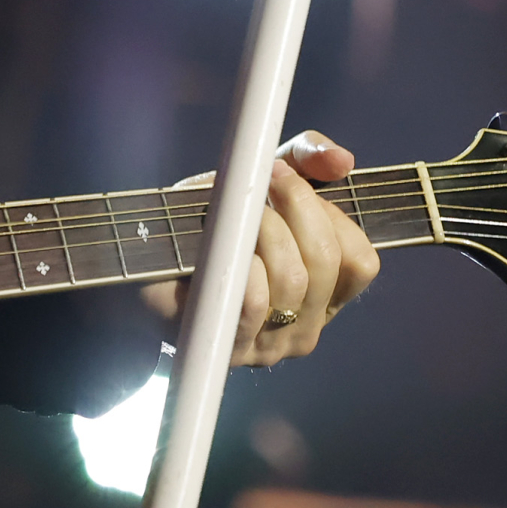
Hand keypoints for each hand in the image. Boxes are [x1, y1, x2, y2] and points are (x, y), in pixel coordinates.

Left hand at [140, 131, 379, 367]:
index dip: (334, 216)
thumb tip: (343, 161)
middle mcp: (305, 326)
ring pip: (294, 281)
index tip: (290, 180)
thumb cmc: (208, 223)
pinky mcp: (231, 348)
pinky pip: (254, 301)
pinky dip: (239, 265)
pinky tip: (221, 250)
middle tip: (265, 179)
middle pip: (327, 264)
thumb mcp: (260, 179)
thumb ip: (306, 160)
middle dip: (298, 207)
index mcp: (324, 293)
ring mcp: (271, 344)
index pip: (361, 262)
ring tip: (236, 212)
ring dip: (264, 230)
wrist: (144, 257)